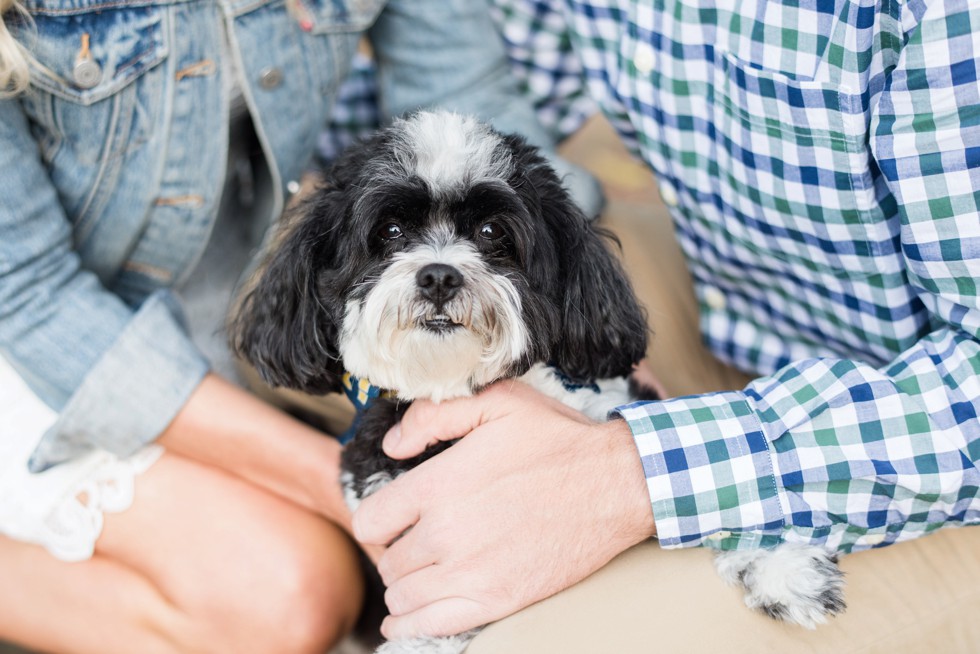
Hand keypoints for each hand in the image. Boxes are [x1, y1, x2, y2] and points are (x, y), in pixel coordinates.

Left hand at [352, 381, 655, 639]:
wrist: (616, 484)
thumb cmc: (557, 440)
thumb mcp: (497, 401)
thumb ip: (433, 415)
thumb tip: (392, 444)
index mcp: (438, 485)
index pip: (370, 520)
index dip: (378, 518)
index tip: (393, 516)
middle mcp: (444, 533)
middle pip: (387, 562)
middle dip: (396, 551)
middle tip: (415, 541)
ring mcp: (469, 572)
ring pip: (403, 596)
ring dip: (405, 586)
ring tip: (421, 572)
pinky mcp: (497, 600)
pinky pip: (429, 626)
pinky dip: (410, 624)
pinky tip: (408, 618)